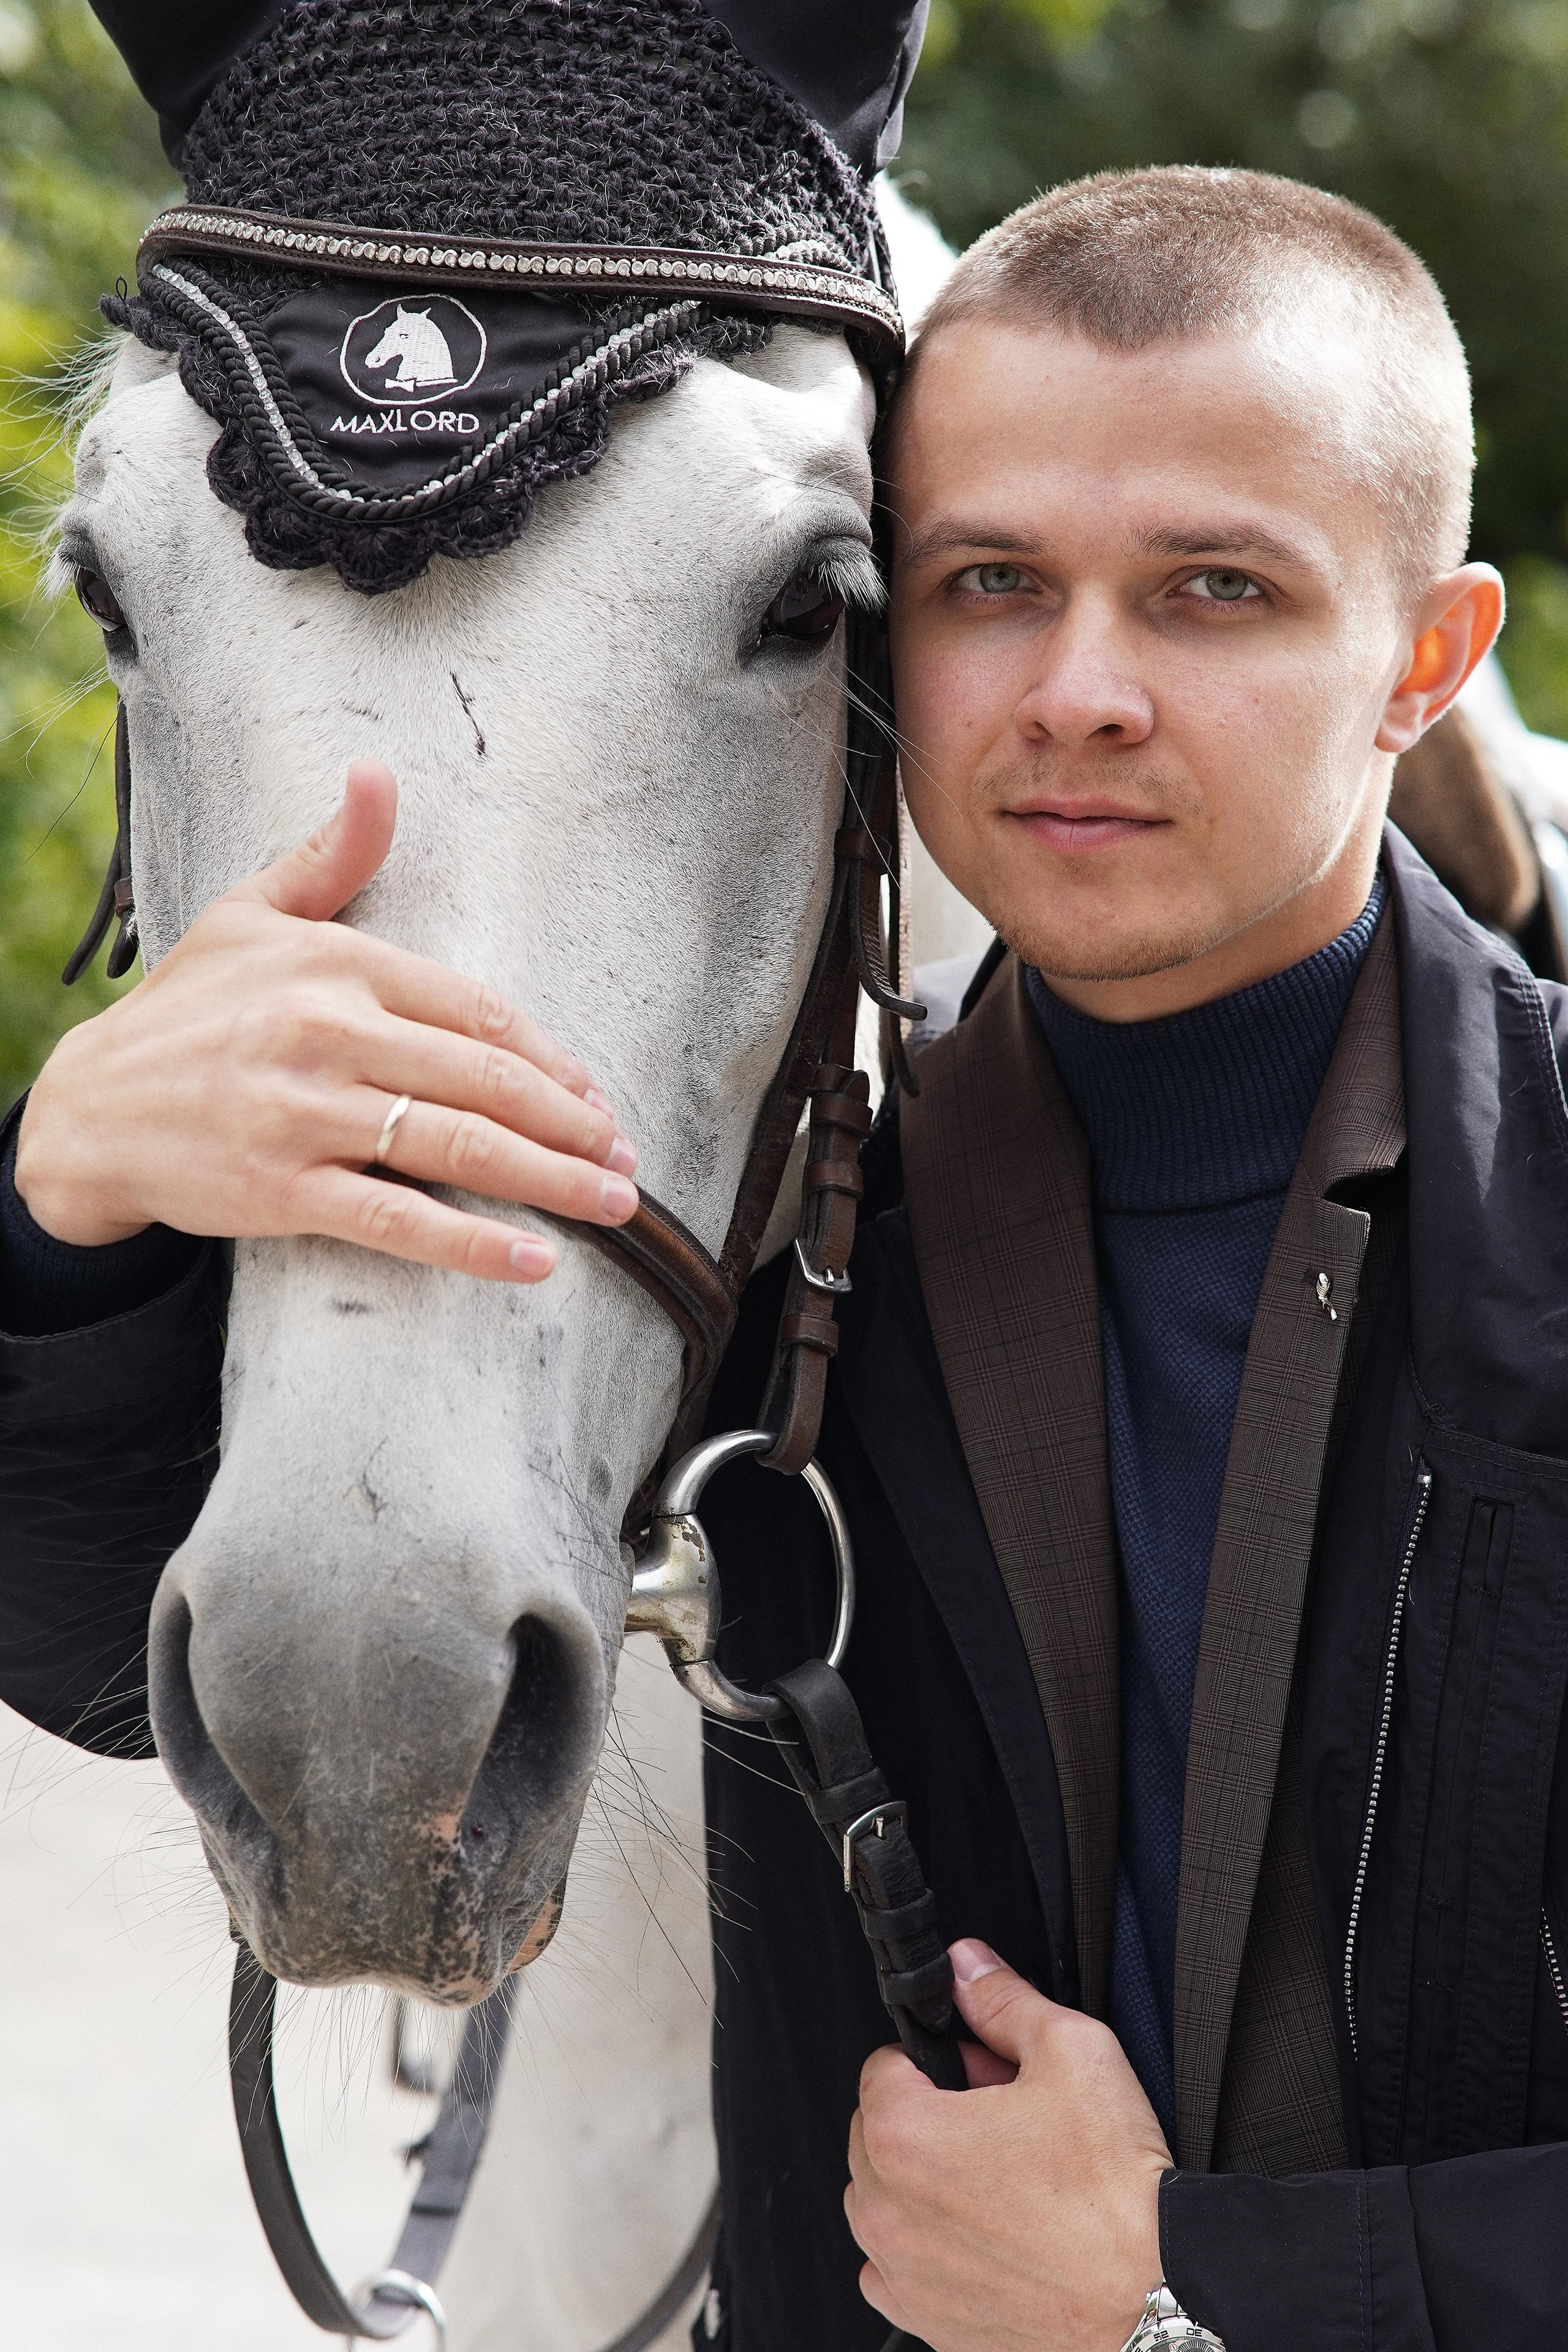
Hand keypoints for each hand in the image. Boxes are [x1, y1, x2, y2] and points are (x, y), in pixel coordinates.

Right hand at [15, 761, 638, 1282]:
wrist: (89, 1107)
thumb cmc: (185, 1010)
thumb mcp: (250, 912)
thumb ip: (330, 854)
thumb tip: (378, 775)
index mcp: (337, 965)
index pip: (479, 1010)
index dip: (550, 1059)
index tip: (593, 1096)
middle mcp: (329, 1033)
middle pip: (486, 1080)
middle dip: (572, 1125)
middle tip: (622, 1157)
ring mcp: (305, 1114)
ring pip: (458, 1146)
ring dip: (552, 1180)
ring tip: (612, 1203)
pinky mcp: (280, 1189)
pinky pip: (398, 1220)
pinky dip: (473, 1245)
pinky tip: (533, 1260)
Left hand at [845, 1940, 1170, 2351]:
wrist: (1158, 2299)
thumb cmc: (1116, 2193)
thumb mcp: (1071, 2052)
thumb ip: (1004, 2000)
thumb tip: (967, 1967)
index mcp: (902, 2136)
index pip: (885, 2066)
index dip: (944, 2060)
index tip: (987, 2076)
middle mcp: (886, 2212)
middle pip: (881, 2134)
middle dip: (934, 2119)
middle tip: (1006, 2127)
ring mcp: (904, 2276)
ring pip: (886, 2203)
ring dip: (927, 2186)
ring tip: (1005, 2185)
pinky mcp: (929, 2326)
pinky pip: (897, 2273)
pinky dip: (930, 2253)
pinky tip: (990, 2241)